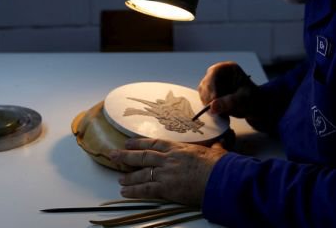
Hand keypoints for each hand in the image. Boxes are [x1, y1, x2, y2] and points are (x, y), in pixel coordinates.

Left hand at [109, 138, 226, 207]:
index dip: (139, 143)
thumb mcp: (215, 151)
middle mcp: (169, 159)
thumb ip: (214, 146)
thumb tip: (221, 143)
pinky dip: (134, 191)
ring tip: (120, 179)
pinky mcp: (167, 188)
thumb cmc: (219, 166)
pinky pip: (146, 189)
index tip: (128, 143)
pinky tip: (125, 192)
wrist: (220, 178)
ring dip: (129, 176)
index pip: (154, 143)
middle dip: (126, 156)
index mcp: (178, 148)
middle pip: (143, 156)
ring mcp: (166, 173)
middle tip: (113, 155)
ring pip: (142, 173)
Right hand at [198, 61, 259, 118]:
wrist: (254, 105)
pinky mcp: (210, 93)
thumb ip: (229, 102)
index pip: (214, 73)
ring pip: (203, 93)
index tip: (213, 100)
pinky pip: (205, 100)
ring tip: (222, 113)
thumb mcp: (244, 99)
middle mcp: (218, 74)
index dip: (211, 86)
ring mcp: (213, 83)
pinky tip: (220, 113)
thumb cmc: (252, 98)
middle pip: (205, 83)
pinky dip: (210, 108)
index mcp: (228, 68)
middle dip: (209, 98)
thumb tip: (212, 107)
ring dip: (209, 104)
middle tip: (216, 111)